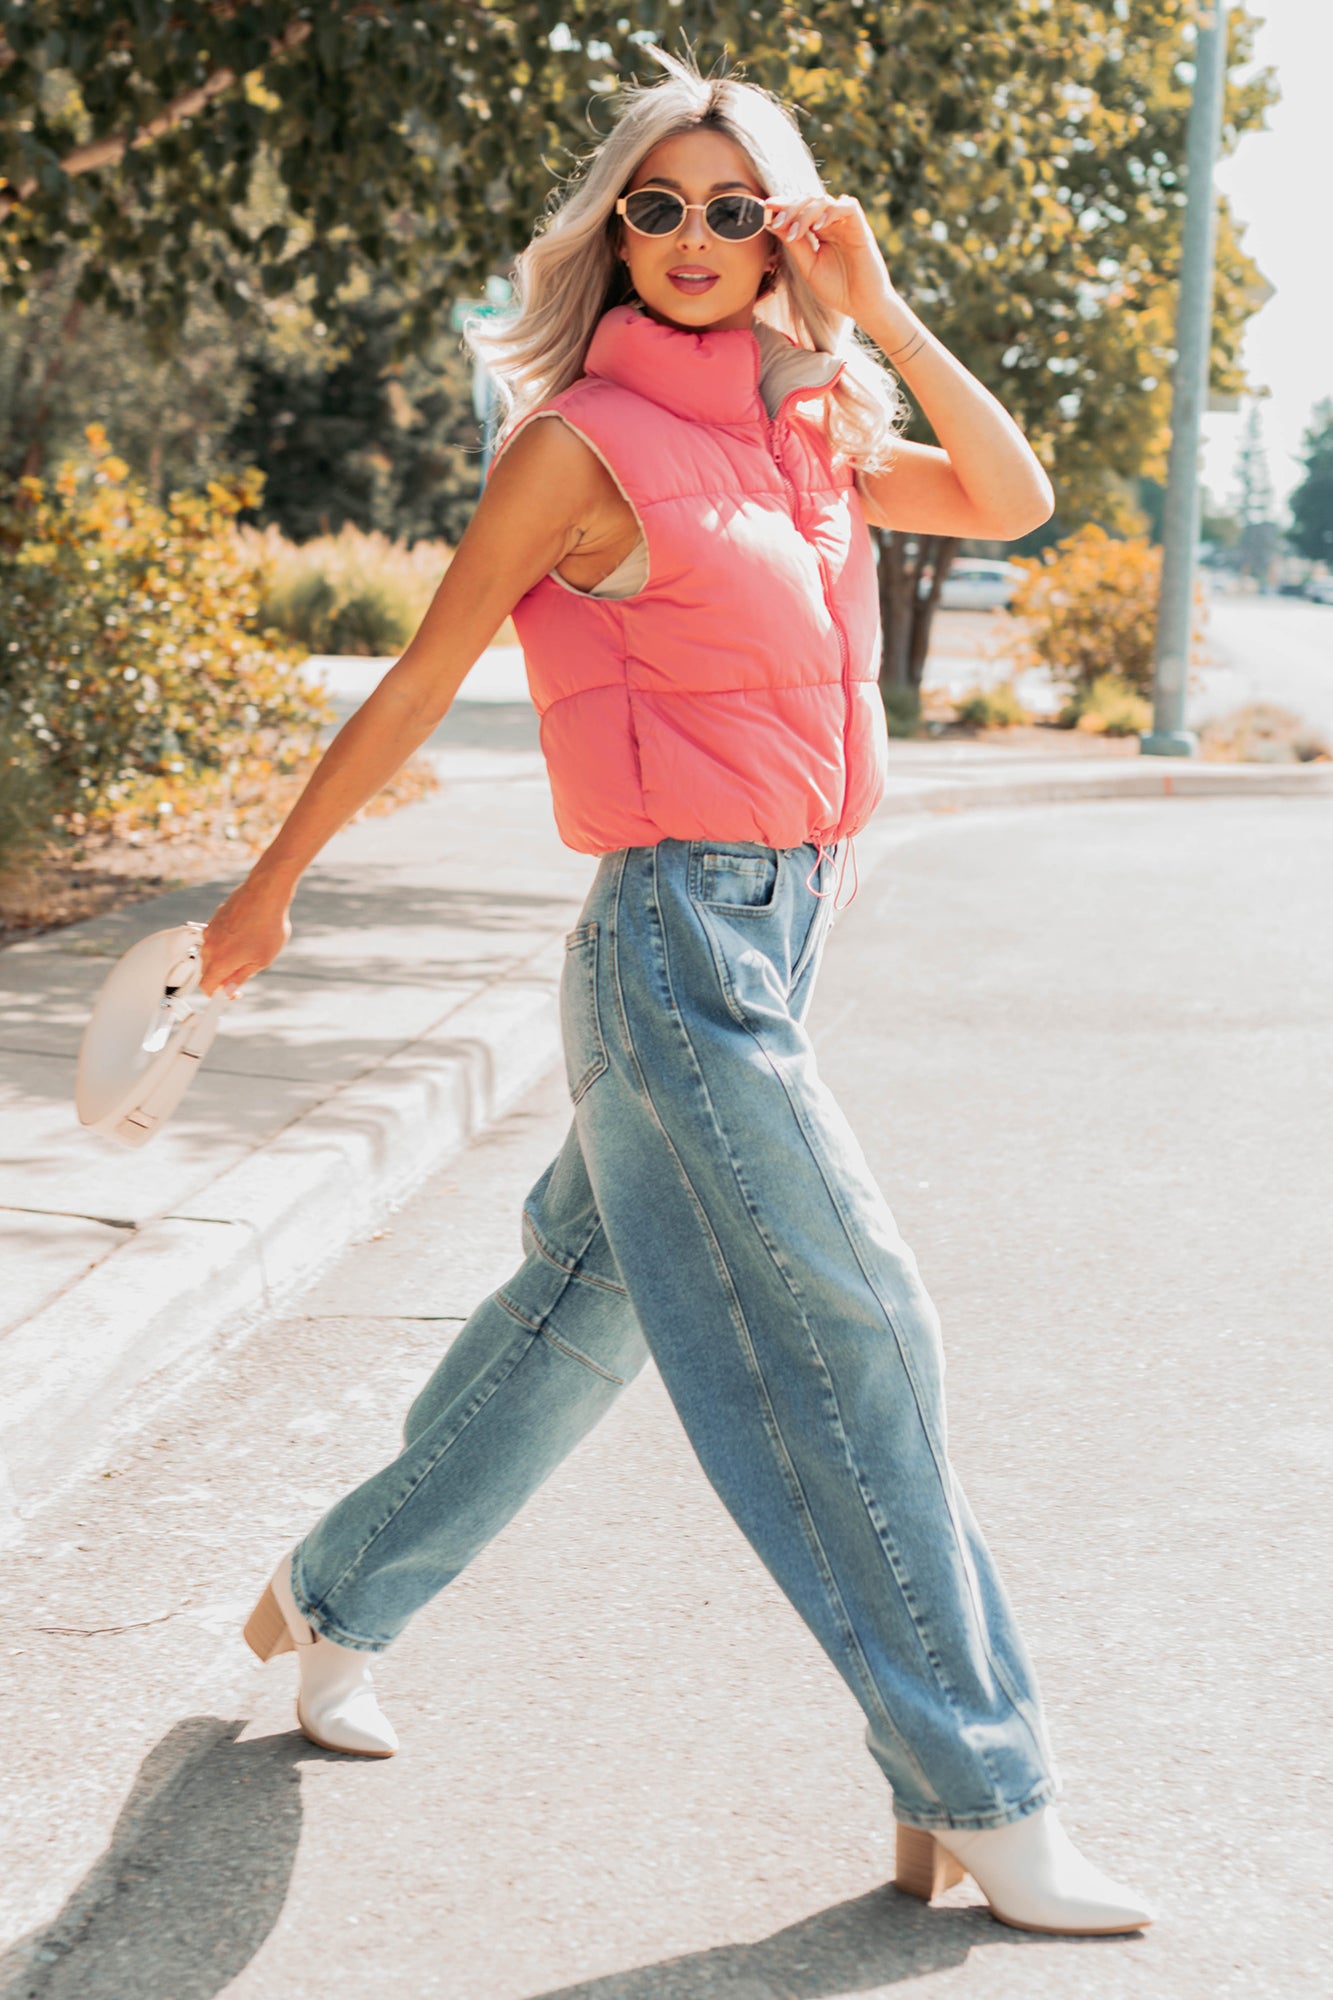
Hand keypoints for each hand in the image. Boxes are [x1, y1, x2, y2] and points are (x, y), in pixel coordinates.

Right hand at [199, 876, 292, 997]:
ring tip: (249, 950)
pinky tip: (246, 935)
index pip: (206, 987)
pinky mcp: (214, 919)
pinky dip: (226, 943)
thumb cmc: (267, 926)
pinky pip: (215, 938)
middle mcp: (209, 946)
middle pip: (207, 971)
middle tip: (244, 972)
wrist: (266, 894)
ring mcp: (210, 931)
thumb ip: (241, 977)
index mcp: (219, 961)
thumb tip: (229, 990)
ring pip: (211, 954)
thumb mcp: (261, 961)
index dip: (218, 995)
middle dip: (222, 976)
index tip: (230, 994)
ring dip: (224, 958)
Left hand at [767, 193, 895, 328]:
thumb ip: (793, 245)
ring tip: (794, 232)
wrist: (861, 306)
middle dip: (790, 208)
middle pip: (809, 200)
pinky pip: (848, 206)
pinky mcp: (861, 228)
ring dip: (805, 212)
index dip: (783, 205)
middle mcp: (833, 223)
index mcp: (820, 231)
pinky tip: (818, 227)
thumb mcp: (808, 266)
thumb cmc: (837, 289)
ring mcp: (846, 224)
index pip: (800, 210)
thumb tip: (772, 223)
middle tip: (777, 221)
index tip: (765, 207)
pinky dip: (831, 211)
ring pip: (824, 201)